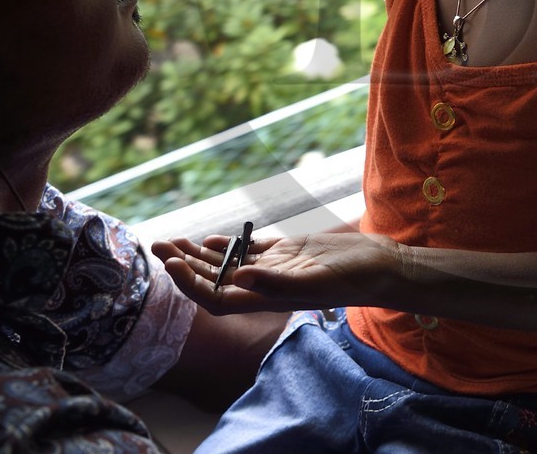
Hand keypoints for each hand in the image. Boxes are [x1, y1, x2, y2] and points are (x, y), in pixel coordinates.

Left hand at [153, 231, 397, 313]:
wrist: (379, 267)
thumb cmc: (352, 278)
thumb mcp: (315, 279)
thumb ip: (276, 281)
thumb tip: (237, 278)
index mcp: (266, 298)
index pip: (215, 297)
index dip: (189, 284)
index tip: (169, 263)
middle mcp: (265, 285)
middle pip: (213, 280)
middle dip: (183, 264)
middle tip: (157, 244)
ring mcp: (275, 268)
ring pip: (227, 264)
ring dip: (198, 254)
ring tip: (172, 240)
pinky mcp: (288, 252)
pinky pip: (250, 250)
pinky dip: (229, 245)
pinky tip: (212, 239)